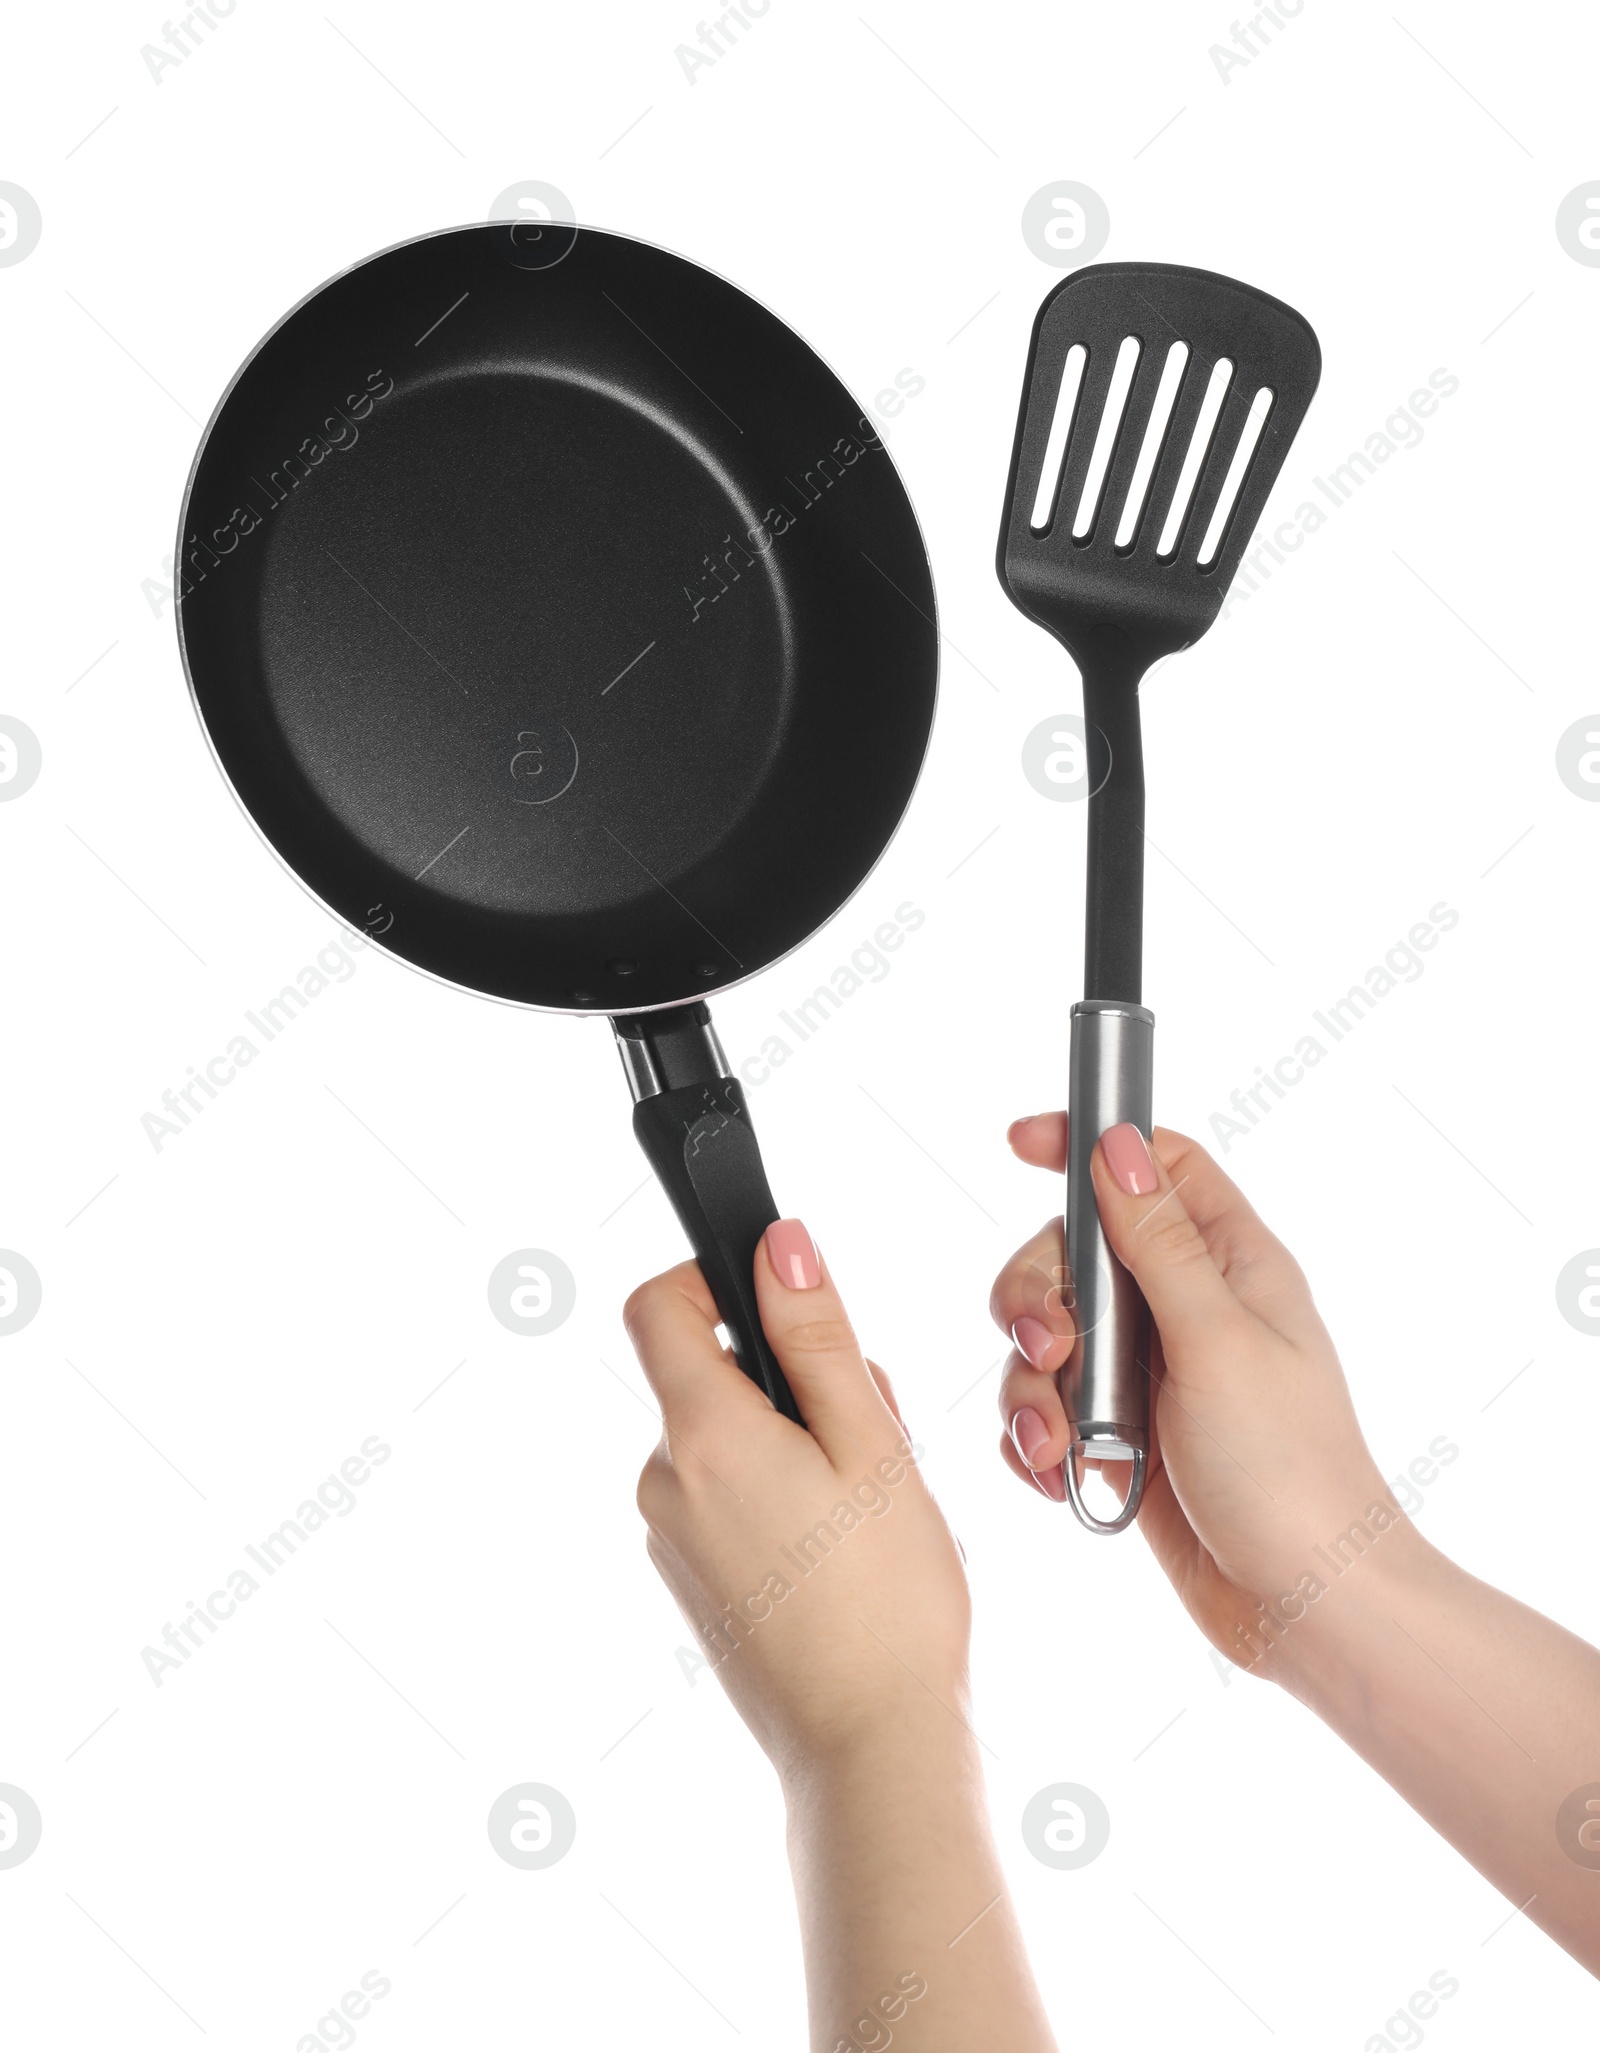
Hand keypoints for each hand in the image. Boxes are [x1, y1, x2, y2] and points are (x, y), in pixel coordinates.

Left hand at [628, 1222, 1058, 2048]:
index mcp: (702, 1437)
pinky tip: (844, 1548)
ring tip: (868, 1504)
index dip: (709, 1278)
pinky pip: (727, 1498)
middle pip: (708, 1375)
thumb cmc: (888, 1601)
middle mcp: (665, 1482)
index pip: (654, 1306)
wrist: (868, 1749)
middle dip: (788, 1377)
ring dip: (793, 1440)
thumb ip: (819, 1336)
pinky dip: (780, 1495)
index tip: (782, 1301)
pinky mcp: (692, 1581)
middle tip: (871, 1432)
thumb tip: (779, 1243)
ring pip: (727, 1439)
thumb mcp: (872, 1444)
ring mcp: (671, 1538)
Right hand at [990, 1115, 1414, 1677]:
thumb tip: (1116, 1142)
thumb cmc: (1286, 1469)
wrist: (1302, 1604)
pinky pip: (1047, 1408)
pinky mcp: (1123, 1436)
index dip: (1088, 1142)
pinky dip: (1037, 1437)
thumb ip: (1157, 1242)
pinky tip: (1058, 1474)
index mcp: (1230, 1264)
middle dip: (1037, 1299)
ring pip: (1047, 1338)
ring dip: (1032, 1387)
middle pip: (1072, 1253)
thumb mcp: (1218, 1340)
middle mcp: (1186, 1309)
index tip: (1019, 1142)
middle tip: (1051, 1349)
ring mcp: (1150, 1375)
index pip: (1154, 1165)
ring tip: (1056, 1443)